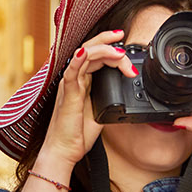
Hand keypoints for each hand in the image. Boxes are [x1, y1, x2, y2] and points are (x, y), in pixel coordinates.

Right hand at [38, 30, 138, 171]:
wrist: (64, 151)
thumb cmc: (77, 133)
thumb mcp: (101, 111)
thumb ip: (109, 98)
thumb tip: (126, 91)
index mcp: (82, 80)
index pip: (96, 56)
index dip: (111, 49)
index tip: (127, 51)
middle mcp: (74, 78)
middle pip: (91, 50)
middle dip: (109, 43)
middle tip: (124, 41)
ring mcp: (70, 84)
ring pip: (84, 55)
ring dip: (103, 51)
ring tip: (119, 54)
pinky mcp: (68, 94)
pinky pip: (71, 72)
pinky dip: (77, 60)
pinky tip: (84, 53)